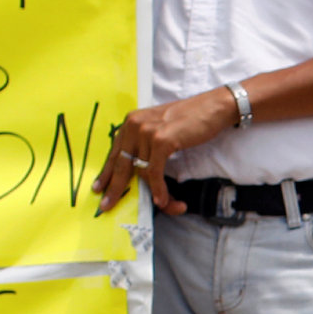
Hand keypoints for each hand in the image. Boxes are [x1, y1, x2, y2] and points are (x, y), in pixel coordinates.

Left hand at [92, 91, 235, 214]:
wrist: (213, 108)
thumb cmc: (191, 119)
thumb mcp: (160, 128)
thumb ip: (145, 143)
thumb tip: (139, 169)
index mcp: (131, 122)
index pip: (115, 152)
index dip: (106, 172)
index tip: (99, 188)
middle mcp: (134, 125)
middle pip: (120, 164)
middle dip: (114, 188)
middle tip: (107, 205)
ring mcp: (146, 132)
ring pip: (142, 173)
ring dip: (155, 193)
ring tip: (166, 204)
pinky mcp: (161, 141)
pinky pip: (155, 173)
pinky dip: (159, 190)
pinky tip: (163, 201)